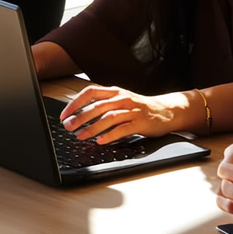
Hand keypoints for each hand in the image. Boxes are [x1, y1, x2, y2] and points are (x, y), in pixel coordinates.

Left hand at [59, 84, 188, 142]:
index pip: (90, 92)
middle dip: (80, 117)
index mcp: (115, 92)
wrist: (167, 110)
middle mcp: (122, 98)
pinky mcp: (141, 123)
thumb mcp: (121, 100)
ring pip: (108, 117)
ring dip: (92, 127)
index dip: (76, 103)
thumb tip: (79, 115)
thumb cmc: (141, 107)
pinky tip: (100, 141)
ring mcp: (132, 110)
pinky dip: (110, 135)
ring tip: (80, 136)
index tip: (65, 114)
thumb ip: (104, 105)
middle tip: (68, 126)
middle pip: (97, 106)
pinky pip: (123, 129)